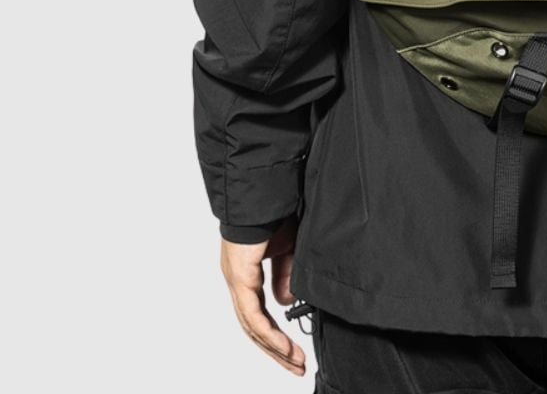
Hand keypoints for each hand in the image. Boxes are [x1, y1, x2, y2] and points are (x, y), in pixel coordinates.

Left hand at [220, 217, 306, 376]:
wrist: (264, 192)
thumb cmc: (275, 212)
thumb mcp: (288, 248)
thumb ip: (286, 275)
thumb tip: (284, 303)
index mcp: (247, 273)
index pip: (259, 314)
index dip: (277, 335)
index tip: (295, 350)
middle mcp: (238, 281)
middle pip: (254, 328)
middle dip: (277, 350)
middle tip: (296, 366)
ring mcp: (237, 280)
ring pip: (252, 326)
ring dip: (274, 348)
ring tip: (294, 362)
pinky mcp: (240, 277)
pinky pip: (253, 315)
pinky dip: (268, 333)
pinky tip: (281, 346)